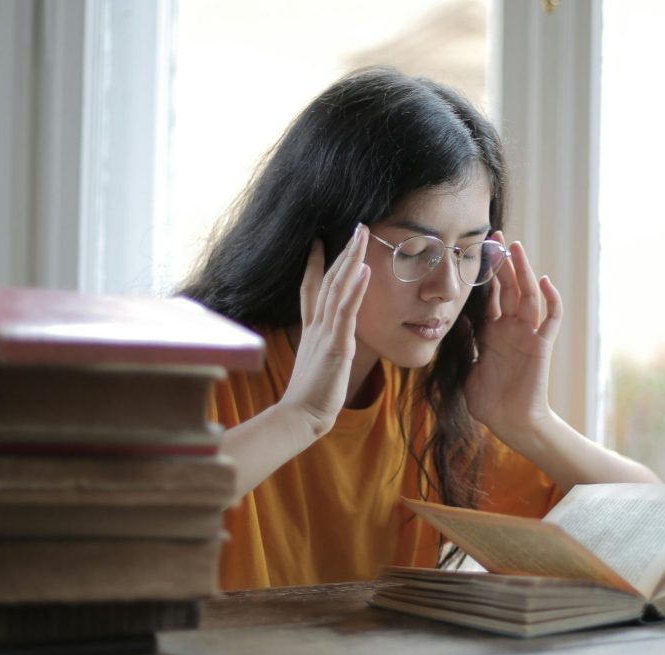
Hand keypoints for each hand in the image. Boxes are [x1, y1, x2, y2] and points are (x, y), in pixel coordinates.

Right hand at [279, 224, 370, 438]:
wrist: (300, 416)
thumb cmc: (311, 397)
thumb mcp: (317, 365)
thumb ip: (322, 349)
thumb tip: (329, 345)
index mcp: (312, 330)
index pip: (312, 289)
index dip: (316, 264)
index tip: (319, 242)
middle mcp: (317, 325)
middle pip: (328, 280)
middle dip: (343, 252)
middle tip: (355, 227)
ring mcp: (325, 333)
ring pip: (338, 288)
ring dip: (351, 260)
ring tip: (362, 236)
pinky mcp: (336, 345)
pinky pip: (346, 312)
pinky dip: (355, 289)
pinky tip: (364, 270)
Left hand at [464, 232, 562, 447]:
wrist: (509, 422)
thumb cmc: (487, 400)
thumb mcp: (466, 366)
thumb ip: (463, 343)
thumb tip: (452, 319)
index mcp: (493, 331)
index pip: (491, 294)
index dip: (486, 272)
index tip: (477, 249)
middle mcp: (511, 328)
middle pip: (510, 287)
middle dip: (504, 261)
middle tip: (497, 236)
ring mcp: (528, 335)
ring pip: (528, 295)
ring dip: (524, 271)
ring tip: (517, 248)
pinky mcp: (541, 346)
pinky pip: (551, 319)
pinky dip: (551, 300)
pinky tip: (544, 282)